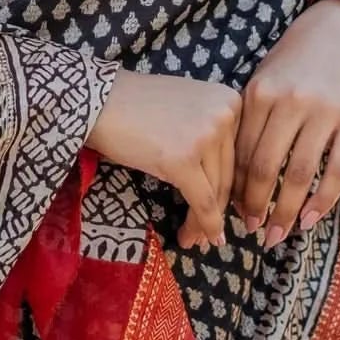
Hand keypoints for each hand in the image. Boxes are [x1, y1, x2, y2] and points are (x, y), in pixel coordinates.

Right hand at [86, 68, 239, 251]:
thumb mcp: (188, 109)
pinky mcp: (184, 159)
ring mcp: (205, 136)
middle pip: (229, 173)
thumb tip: (224, 180)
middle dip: (220, 208)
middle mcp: (225, 114)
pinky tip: (196, 238)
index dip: (234, 187)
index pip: (238, 152)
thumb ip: (211, 133)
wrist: (100, 102)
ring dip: (206, 221)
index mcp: (230, 99)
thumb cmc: (137, 105)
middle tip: (212, 234)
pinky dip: (203, 224)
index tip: (232, 210)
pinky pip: (202, 201)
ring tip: (196, 240)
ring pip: (216, 191)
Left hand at [229, 0, 339, 249]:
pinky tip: (311, 219)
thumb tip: (237, 178)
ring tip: (277, 234)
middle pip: (267, 168)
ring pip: (301, 175)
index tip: (231, 210)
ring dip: (287, 212)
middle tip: (252, 230)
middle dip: (256, 206)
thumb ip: (251, 123)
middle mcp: (291, 103)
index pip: (241, 152)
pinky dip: (323, 201)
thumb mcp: (263, 82)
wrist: (338, 30)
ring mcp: (325, 113)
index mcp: (260, 93)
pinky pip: (338, 171)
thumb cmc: (292, 62)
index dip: (235, 186)